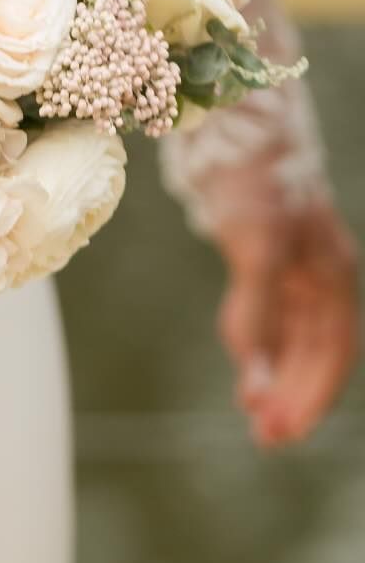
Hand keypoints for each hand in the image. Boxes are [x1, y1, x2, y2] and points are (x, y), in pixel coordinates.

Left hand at [214, 192, 358, 446]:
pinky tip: (248, 368)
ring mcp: (294, 265)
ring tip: (254, 414)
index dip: (310, 394)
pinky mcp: (264, 255)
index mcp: (332, 275)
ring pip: (293, 337)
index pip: (330, 352)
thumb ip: (257, 312)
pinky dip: (262, 345)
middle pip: (315, 351)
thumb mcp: (257, 248)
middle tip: (265, 438)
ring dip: (277, 377)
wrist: (230, 124)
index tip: (282, 431)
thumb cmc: (253, 182)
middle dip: (294, 395)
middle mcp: (319, 275)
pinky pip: (272, 314)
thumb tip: (254, 374)